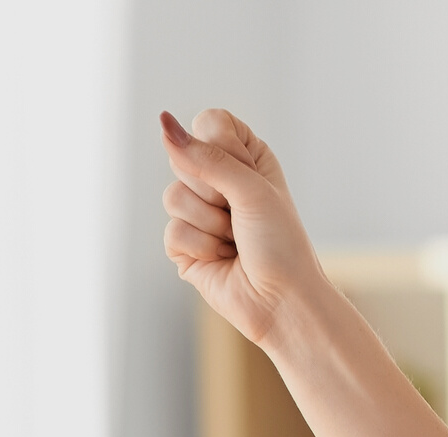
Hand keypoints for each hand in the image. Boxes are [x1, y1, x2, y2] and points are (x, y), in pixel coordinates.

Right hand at [160, 108, 324, 349]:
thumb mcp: (252, 190)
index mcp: (246, 158)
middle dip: (214, 191)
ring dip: (210, 224)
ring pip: (172, 196)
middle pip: (184, 158)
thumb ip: (208, 157)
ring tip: (234, 241)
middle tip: (240, 215)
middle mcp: (220, 181)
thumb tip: (165, 125)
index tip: (247, 176)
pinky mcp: (184, 245)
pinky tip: (223, 259)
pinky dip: (201, 248)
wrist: (282, 302)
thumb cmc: (281, 245)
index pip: (209, 123)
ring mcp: (199, 213)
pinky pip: (171, 231)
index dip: (221, 148)